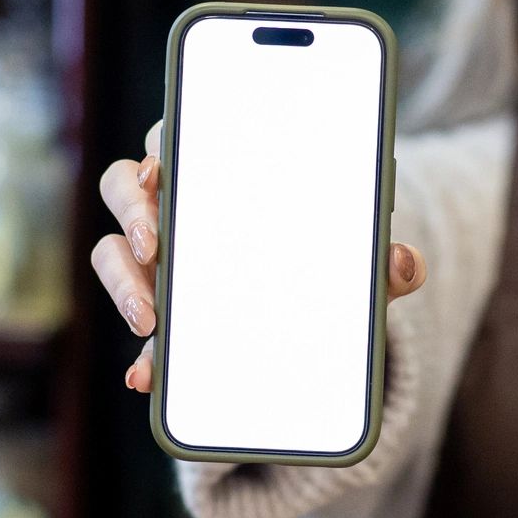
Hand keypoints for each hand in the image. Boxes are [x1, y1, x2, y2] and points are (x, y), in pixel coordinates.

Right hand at [94, 119, 427, 392]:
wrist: (317, 305)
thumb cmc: (324, 255)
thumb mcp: (357, 257)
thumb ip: (381, 260)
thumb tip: (407, 263)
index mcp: (215, 170)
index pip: (176, 139)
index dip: (160, 149)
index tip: (160, 172)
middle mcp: (172, 205)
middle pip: (125, 187)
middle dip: (132, 213)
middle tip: (153, 245)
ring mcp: (154, 259)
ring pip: (111, 253)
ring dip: (122, 283)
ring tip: (149, 319)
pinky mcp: (159, 313)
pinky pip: (138, 329)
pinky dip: (142, 356)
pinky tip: (147, 378)